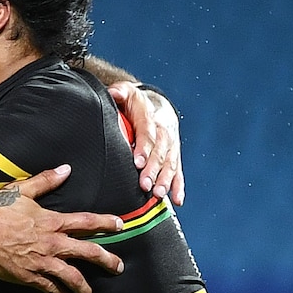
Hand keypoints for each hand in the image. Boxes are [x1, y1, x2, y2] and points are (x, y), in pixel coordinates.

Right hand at [0, 165, 123, 292]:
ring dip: (84, 288)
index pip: (87, 222)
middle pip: (88, 253)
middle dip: (107, 261)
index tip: (120, 225)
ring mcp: (42, 262)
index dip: (106, 223)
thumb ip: (45, 181)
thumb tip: (65, 169)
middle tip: (117, 267)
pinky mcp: (30, 277)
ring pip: (73, 277)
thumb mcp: (20, 190)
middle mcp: (52, 243)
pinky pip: (51, 289)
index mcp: (52, 221)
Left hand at [108, 81, 183, 204]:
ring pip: (170, 163)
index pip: (148, 132)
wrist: (157, 105)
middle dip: (153, 169)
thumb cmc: (136, 103)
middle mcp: (164, 131)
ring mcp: (172, 145)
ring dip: (165, 180)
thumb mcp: (126, 92)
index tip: (138, 162)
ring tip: (158, 194)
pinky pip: (178, 171)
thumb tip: (114, 93)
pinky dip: (178, 186)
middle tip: (145, 184)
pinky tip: (178, 200)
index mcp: (151, 117)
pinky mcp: (175, 155)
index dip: (144, 147)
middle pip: (160, 151)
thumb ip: (120, 93)